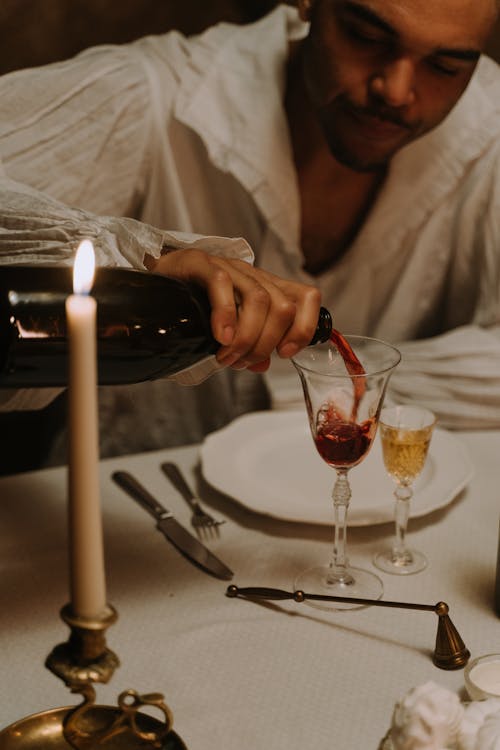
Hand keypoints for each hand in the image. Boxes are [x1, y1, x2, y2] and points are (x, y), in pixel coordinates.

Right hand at [144, 249, 321, 371]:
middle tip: (240, 361)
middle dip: (265, 344)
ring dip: (246, 338)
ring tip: (226, 356)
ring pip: (258, 300)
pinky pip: (222, 285)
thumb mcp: (228, 329)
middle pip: (282, 308)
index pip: (306, 298)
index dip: (303, 328)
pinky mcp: (202, 263)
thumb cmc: (194, 304)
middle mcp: (253, 275)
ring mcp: (229, 267)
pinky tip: (219, 337)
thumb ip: (247, 346)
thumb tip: (262, 365)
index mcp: (267, 288)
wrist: (156, 279)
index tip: (284, 353)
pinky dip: (225, 315)